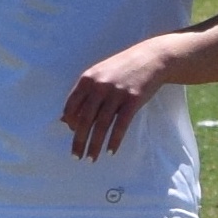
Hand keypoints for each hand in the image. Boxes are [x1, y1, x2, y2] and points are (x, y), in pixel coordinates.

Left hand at [61, 38, 178, 156]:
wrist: (152, 59)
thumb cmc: (123, 68)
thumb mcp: (99, 75)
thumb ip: (83, 94)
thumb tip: (65, 119)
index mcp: (87, 79)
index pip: (71, 106)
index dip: (70, 123)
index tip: (72, 135)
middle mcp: (100, 86)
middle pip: (85, 118)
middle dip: (79, 140)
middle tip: (76, 156)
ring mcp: (117, 93)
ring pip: (102, 125)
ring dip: (95, 144)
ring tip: (91, 158)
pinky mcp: (133, 100)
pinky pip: (121, 125)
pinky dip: (115, 140)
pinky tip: (111, 151)